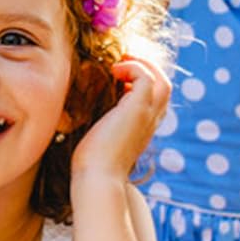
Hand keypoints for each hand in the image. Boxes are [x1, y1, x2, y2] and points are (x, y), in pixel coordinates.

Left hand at [71, 55, 171, 181]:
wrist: (97, 178)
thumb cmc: (91, 164)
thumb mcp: (97, 138)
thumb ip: (99, 124)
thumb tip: (76, 113)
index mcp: (142, 129)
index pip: (154, 100)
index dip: (140, 83)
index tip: (118, 76)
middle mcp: (150, 122)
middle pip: (164, 87)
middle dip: (146, 69)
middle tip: (122, 62)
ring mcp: (147, 116)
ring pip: (162, 81)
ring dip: (143, 65)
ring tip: (121, 62)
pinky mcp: (138, 109)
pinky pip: (147, 77)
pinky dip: (133, 68)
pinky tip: (114, 72)